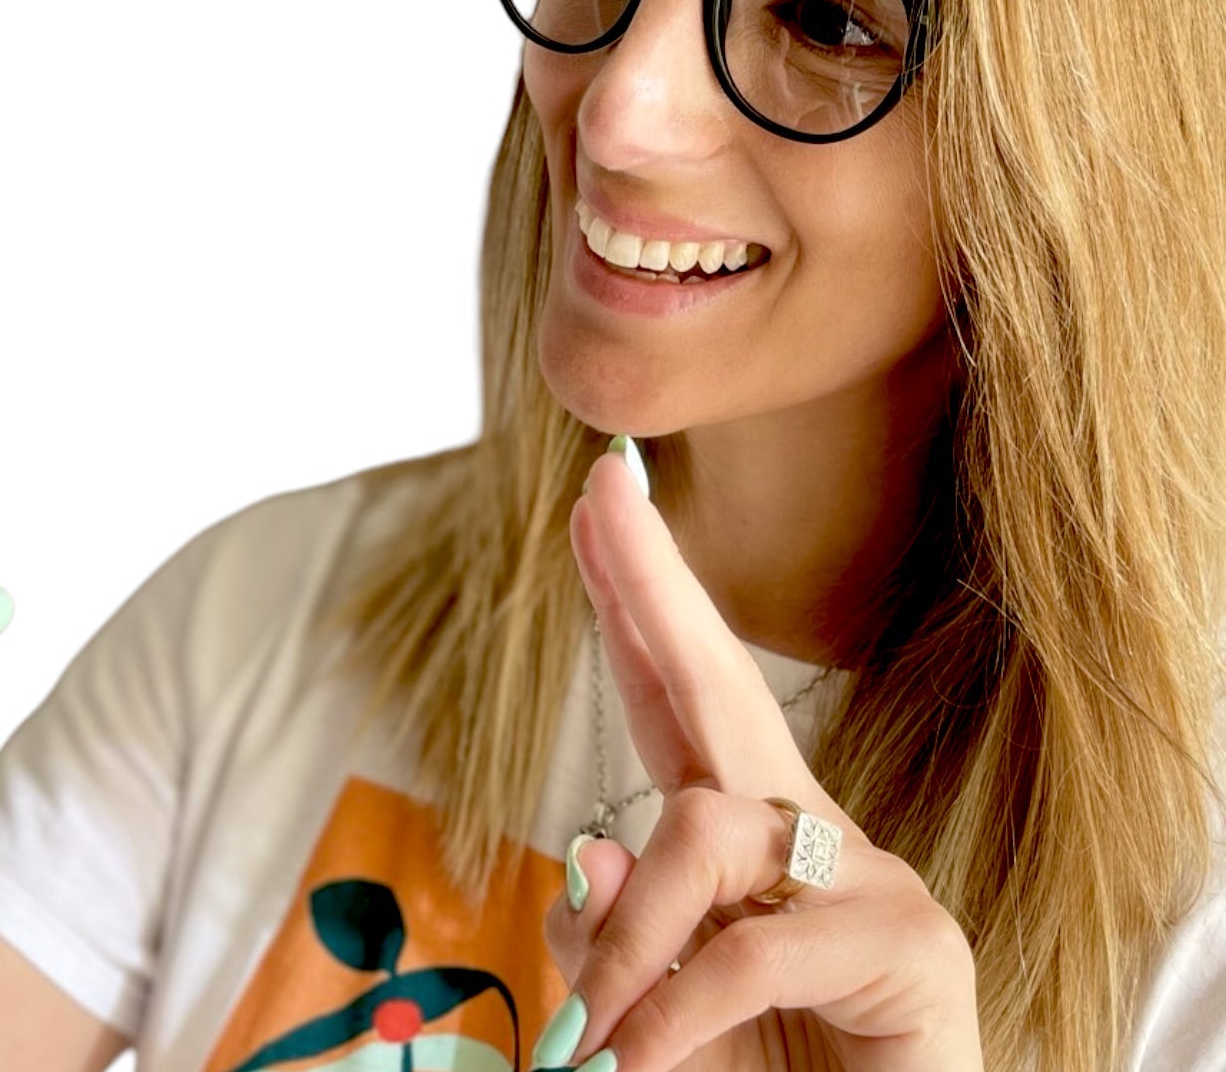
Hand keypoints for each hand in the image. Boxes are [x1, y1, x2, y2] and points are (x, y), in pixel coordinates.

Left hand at [538, 448, 982, 1071]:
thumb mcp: (644, 1005)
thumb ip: (611, 933)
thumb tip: (582, 844)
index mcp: (734, 832)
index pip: (670, 692)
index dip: (631, 598)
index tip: (595, 505)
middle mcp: (799, 828)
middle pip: (717, 676)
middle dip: (649, 578)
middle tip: (601, 483)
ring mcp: (865, 873)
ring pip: (701, 828)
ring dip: (629, 942)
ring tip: (591, 1044)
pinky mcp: (914, 942)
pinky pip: (752, 944)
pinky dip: (675, 1008)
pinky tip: (642, 1060)